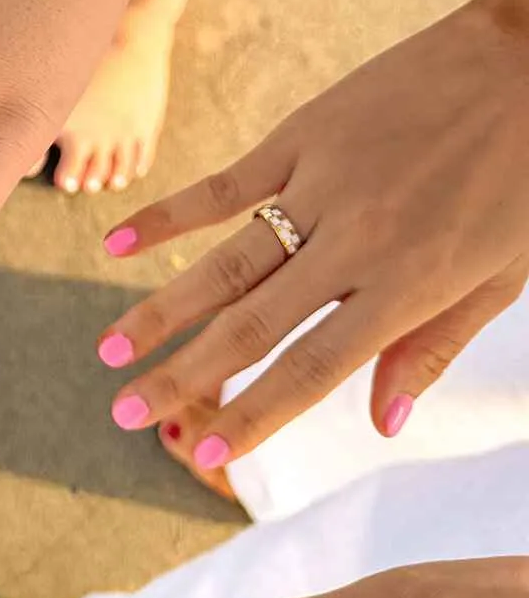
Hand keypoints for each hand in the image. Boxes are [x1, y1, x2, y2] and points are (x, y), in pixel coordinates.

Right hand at [94, 0, 528, 464]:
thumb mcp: (501, 276)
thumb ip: (433, 346)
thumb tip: (382, 425)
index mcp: (408, 287)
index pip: (313, 370)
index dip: (253, 417)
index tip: (203, 460)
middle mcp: (353, 245)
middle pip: (249, 326)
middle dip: (181, 377)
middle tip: (124, 415)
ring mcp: (318, 187)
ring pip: (223, 265)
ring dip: (160, 312)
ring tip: (108, 350)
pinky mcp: (299, 138)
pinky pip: (221, 187)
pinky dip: (167, 219)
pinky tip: (117, 245)